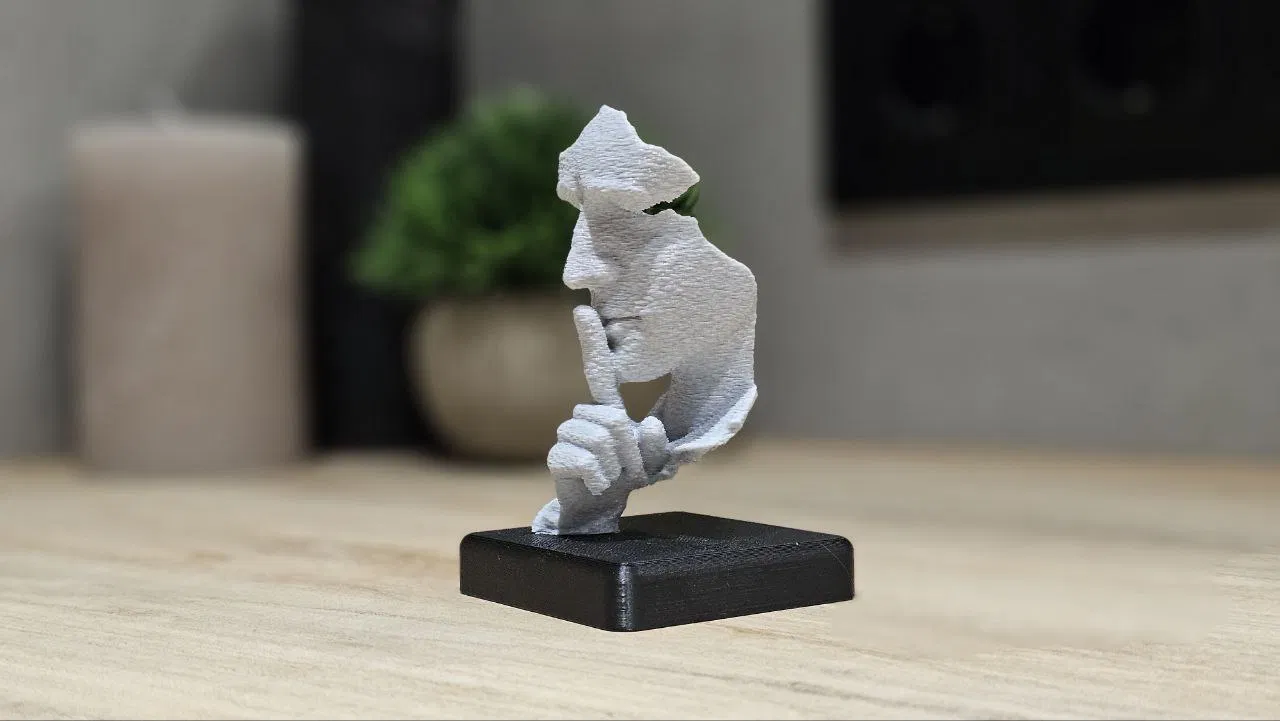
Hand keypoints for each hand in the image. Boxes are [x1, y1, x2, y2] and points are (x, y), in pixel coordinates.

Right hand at [547, 404, 668, 494]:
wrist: (600, 504)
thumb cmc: (623, 474)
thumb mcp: (648, 461)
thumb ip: (654, 443)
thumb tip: (651, 424)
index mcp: (604, 410)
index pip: (615, 408)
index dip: (629, 435)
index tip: (634, 458)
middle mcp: (582, 417)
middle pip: (612, 422)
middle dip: (627, 453)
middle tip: (625, 471)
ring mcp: (566, 435)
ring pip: (598, 438)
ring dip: (612, 466)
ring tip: (610, 477)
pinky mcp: (556, 456)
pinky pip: (584, 461)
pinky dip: (598, 478)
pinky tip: (597, 485)